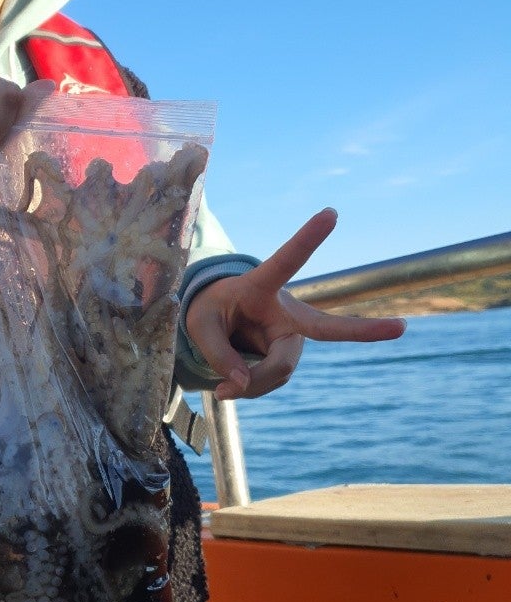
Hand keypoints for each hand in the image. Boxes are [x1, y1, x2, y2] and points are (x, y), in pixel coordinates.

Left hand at [184, 208, 406, 400]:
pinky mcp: (290, 355)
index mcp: (261, 285)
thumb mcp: (199, 326)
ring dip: (252, 384)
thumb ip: (216, 353)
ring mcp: (293, 335)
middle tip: (402, 328)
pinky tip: (234, 385)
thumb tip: (243, 384)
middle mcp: (287, 310)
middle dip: (364, 330)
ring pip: (281, 370)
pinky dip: (251, 388)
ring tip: (221, 388)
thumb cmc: (209, 312)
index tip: (331, 213)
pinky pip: (273, 380)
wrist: (218, 324)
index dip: (307, 239)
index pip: (286, 261)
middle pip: (323, 329)